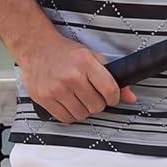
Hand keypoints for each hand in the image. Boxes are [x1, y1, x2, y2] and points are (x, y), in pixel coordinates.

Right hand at [19, 33, 136, 123]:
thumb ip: (111, 77)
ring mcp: (56, 88)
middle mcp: (71, 75)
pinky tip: (69, 103)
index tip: (111, 97)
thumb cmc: (65, 52)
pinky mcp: (44, 98)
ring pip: (82, 114)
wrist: (36, 48)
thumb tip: (130, 97)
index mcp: (85, 62)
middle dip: (98, 103)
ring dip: (84, 110)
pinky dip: (70, 114)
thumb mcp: (92, 57)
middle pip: (96, 106)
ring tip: (79, 98)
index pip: (109, 90)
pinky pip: (65, 118)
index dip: (114, 98)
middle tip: (92, 95)